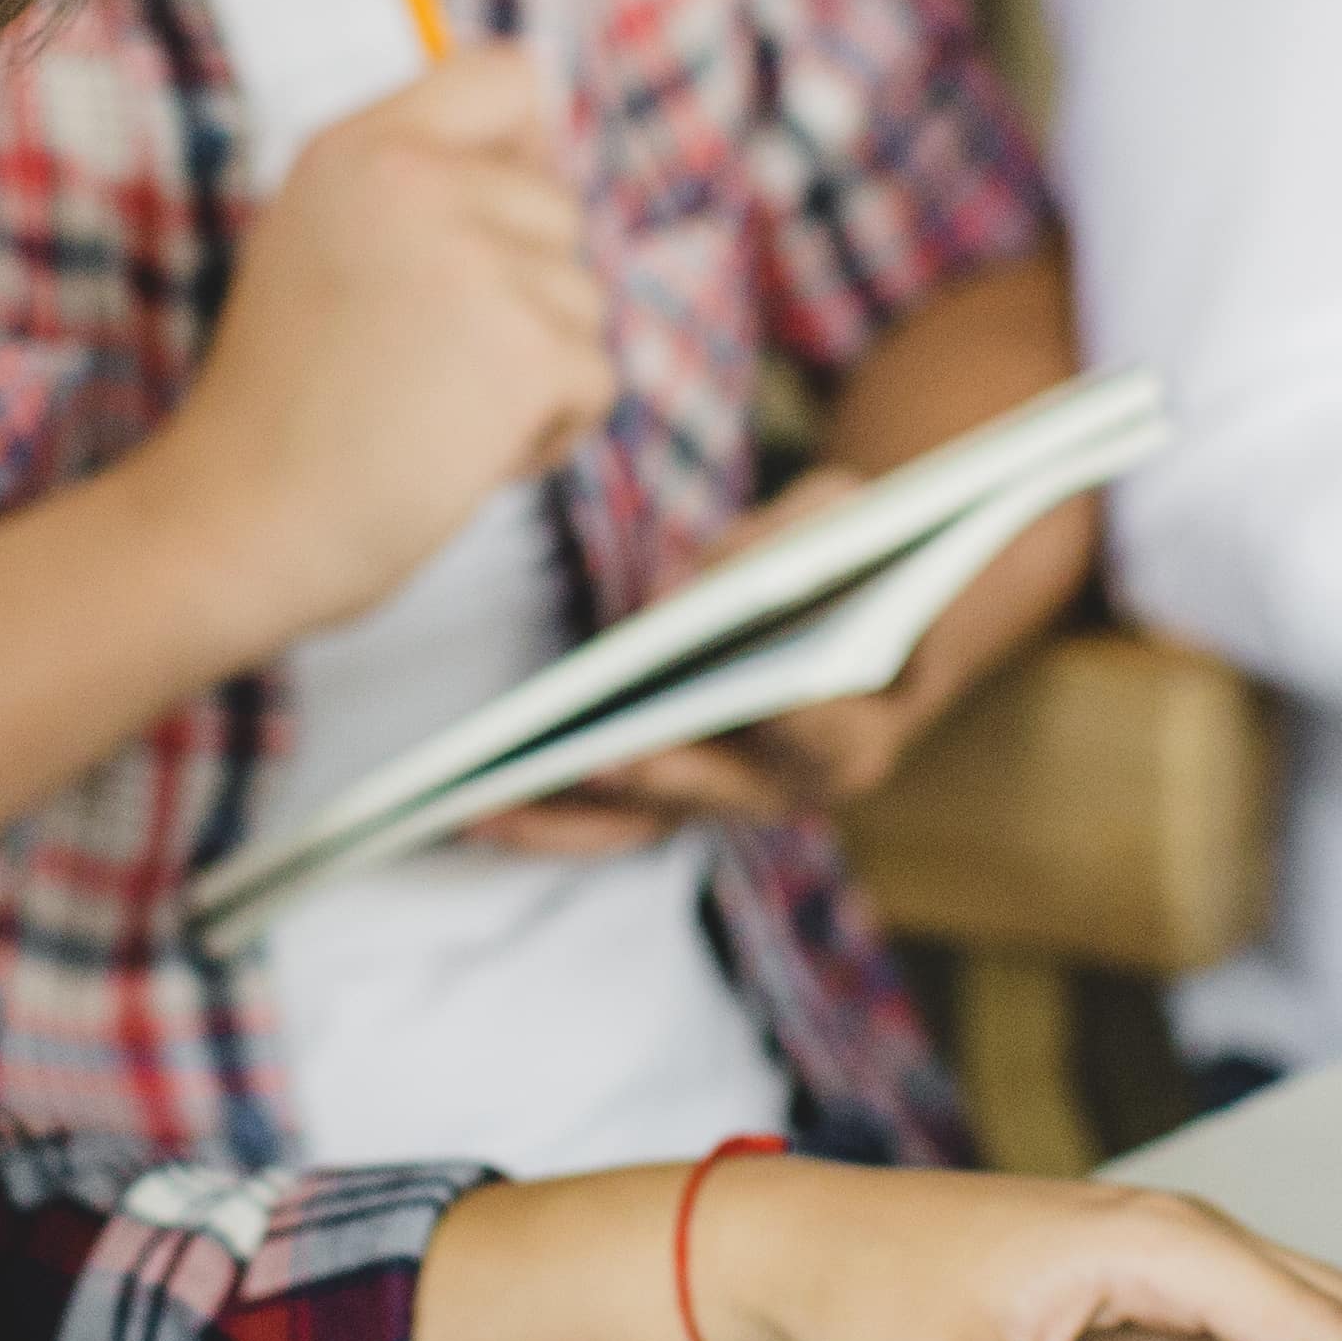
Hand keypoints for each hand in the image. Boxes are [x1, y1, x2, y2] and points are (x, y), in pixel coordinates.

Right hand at [154, 45, 612, 636]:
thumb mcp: (320, 244)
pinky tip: (462, 453)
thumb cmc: (280, 406)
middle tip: (421, 362)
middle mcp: (419, 182)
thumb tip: (544, 152)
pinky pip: (595, 378)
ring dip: (531, 368)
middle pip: (557, 202)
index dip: (523, 142)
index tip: (495, 217)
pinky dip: (549, 430)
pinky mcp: (528, 346)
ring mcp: (479, 260)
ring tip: (429, 410)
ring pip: (582, 298)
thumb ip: (414, 186)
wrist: (239, 522)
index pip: (504, 75)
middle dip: (521, 288)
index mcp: (359, 147)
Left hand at [456, 468, 945, 855]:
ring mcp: (729, 793)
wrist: (849, 597)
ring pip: (651, 822)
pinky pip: (607, 822)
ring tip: (492, 803)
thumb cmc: (853, 551)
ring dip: (573, 824)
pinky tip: (478, 805)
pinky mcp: (671, 786)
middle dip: (668, 775)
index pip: (838, 738)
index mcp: (863, 726)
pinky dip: (548, 820)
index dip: (806, 723)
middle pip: (730, 795)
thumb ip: (786, 538)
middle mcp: (796, 782)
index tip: (768, 697)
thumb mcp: (844, 516)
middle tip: (605, 759)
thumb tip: (672, 592)